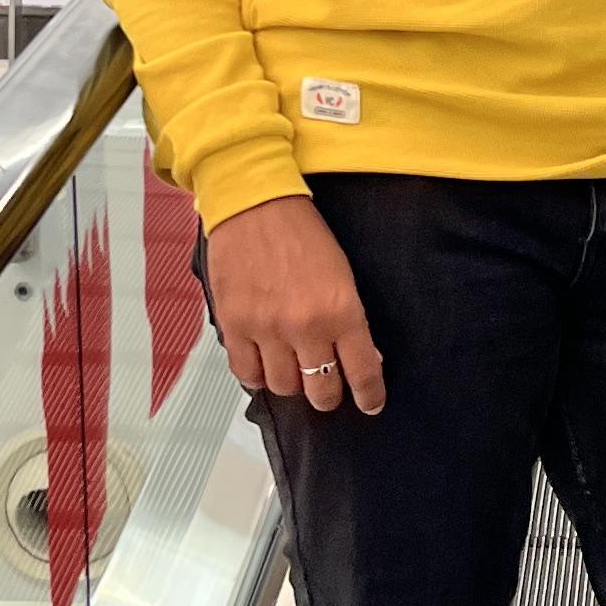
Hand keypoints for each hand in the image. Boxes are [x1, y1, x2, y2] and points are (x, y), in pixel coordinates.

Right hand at [203, 194, 385, 413]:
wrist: (254, 203)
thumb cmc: (302, 232)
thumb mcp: (342, 274)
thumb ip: (350, 319)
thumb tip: (362, 357)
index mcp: (340, 311)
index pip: (362, 372)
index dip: (369, 395)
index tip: (371, 403)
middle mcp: (304, 326)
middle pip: (321, 391)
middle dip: (329, 395)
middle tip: (328, 389)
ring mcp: (266, 328)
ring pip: (283, 387)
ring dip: (292, 384)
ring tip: (293, 370)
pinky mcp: (234, 324)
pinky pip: (246, 372)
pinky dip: (257, 375)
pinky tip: (264, 365)